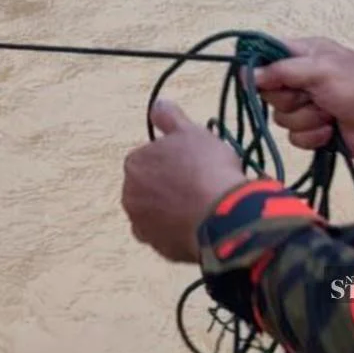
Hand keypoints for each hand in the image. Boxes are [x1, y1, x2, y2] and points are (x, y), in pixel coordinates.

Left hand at [122, 100, 248, 262]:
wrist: (223, 216)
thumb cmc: (207, 169)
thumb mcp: (192, 132)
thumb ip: (170, 117)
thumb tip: (157, 104)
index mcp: (134, 163)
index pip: (150, 158)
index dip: (174, 159)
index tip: (195, 163)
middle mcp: (130, 195)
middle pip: (150, 186)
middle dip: (170, 185)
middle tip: (200, 184)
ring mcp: (142, 225)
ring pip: (156, 213)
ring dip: (173, 210)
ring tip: (203, 206)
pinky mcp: (159, 248)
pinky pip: (168, 236)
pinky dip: (179, 231)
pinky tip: (200, 225)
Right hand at [253, 38, 353, 171]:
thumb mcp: (322, 71)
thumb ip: (282, 71)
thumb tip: (247, 74)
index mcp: (306, 53)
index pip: (266, 55)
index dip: (259, 68)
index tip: (262, 81)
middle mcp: (302, 77)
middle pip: (269, 91)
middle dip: (291, 99)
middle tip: (313, 97)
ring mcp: (307, 105)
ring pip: (280, 116)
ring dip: (306, 119)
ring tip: (329, 115)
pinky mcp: (312, 130)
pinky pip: (293, 137)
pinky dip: (313, 136)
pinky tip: (331, 132)